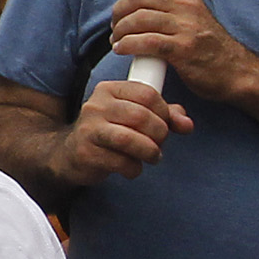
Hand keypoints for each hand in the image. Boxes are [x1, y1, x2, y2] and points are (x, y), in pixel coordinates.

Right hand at [59, 76, 190, 186]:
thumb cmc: (109, 133)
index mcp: (109, 90)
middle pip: (141, 116)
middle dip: (159, 134)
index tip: (166, 124)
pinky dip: (134, 168)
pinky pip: (120, 162)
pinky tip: (132, 168)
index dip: (164, 111)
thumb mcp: (132, 117)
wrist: (71, 154)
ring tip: (152, 157)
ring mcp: (88, 129)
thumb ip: (162, 116)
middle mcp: (96, 105)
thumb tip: (187, 123)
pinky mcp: (86, 153)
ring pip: (130, 139)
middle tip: (160, 144)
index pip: (147, 93)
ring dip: (150, 152)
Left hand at [107, 0, 258, 104]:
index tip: (121, 6)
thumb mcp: (194, 16)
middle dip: (119, 12)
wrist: (237, 72)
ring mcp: (185, 27)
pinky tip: (123, 50)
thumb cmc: (211, 48)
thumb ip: (170, 8)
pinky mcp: (182, 49)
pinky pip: (146, 42)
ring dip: (120, 31)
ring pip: (139, 18)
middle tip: (115, 26)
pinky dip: (128, 45)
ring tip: (118, 41)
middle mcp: (186, 6)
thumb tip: (137, 6)